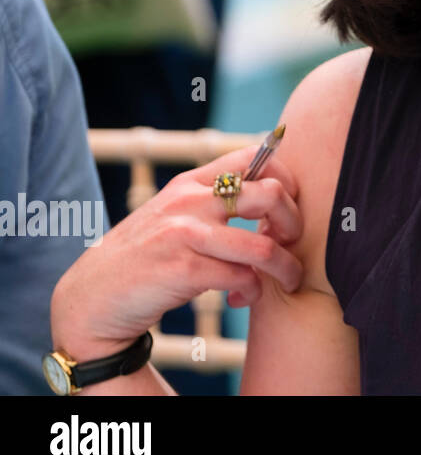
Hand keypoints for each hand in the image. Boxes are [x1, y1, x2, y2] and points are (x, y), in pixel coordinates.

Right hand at [49, 146, 303, 359]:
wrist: (92, 299)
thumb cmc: (145, 257)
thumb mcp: (174, 214)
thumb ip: (213, 200)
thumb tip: (275, 194)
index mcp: (191, 182)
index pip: (254, 156)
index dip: (286, 179)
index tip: (288, 207)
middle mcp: (189, 201)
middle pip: (272, 194)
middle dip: (294, 223)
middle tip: (291, 244)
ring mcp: (185, 235)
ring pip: (264, 246)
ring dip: (286, 268)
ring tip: (287, 280)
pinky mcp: (183, 271)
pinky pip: (243, 278)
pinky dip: (253, 292)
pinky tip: (241, 298)